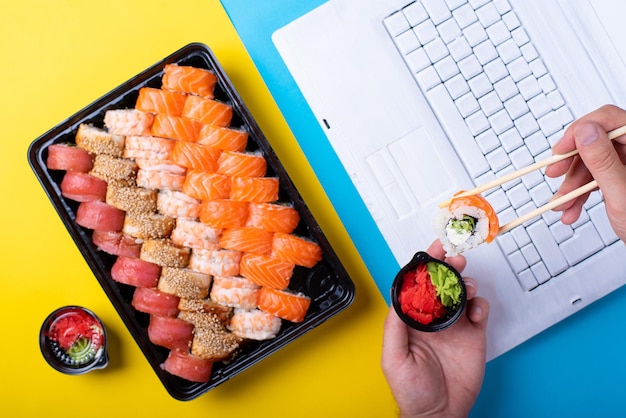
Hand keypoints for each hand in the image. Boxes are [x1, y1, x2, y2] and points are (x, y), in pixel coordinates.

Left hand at [381, 240, 489, 417]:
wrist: (440, 413)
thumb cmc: (412, 391)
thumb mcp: (394, 359)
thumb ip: (394, 327)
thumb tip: (396, 299)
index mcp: (411, 321)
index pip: (416, 287)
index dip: (422, 268)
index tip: (429, 252)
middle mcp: (433, 319)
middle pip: (440, 285)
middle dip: (446, 267)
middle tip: (452, 258)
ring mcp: (454, 326)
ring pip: (461, 293)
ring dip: (464, 282)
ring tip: (464, 282)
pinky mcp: (473, 335)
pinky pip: (479, 311)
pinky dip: (480, 304)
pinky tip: (475, 308)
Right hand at [545, 104, 625, 240]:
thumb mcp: (622, 193)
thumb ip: (603, 161)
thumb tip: (585, 132)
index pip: (609, 119)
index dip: (580, 131)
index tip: (560, 150)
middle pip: (595, 142)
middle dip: (572, 163)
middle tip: (555, 174)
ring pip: (591, 162)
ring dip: (572, 184)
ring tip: (564, 204)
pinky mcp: (621, 176)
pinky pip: (595, 177)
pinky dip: (580, 193)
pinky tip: (572, 208)